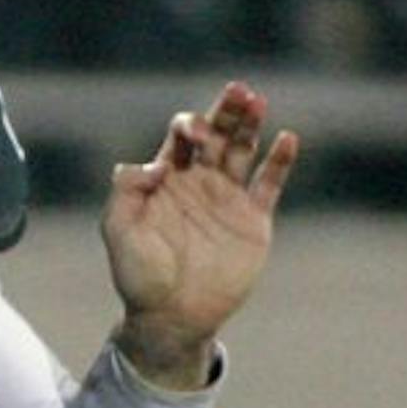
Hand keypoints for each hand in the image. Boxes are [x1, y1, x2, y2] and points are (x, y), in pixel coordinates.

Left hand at [102, 82, 298, 382]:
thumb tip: (157, 163)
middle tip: (239, 90)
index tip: (192, 138)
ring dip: (251, 125)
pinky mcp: (253, 219)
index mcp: (167, 181)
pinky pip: (270, 183)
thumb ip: (126, 191)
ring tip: (257, 102)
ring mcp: (228, 199)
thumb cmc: (139, 276)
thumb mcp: (119, 231)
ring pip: (244, 150)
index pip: (182, 137)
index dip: (188, 126)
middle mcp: (200, 183)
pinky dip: (280, 161)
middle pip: (218, 134)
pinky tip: (287, 138)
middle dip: (226, 110)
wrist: (170, 316)